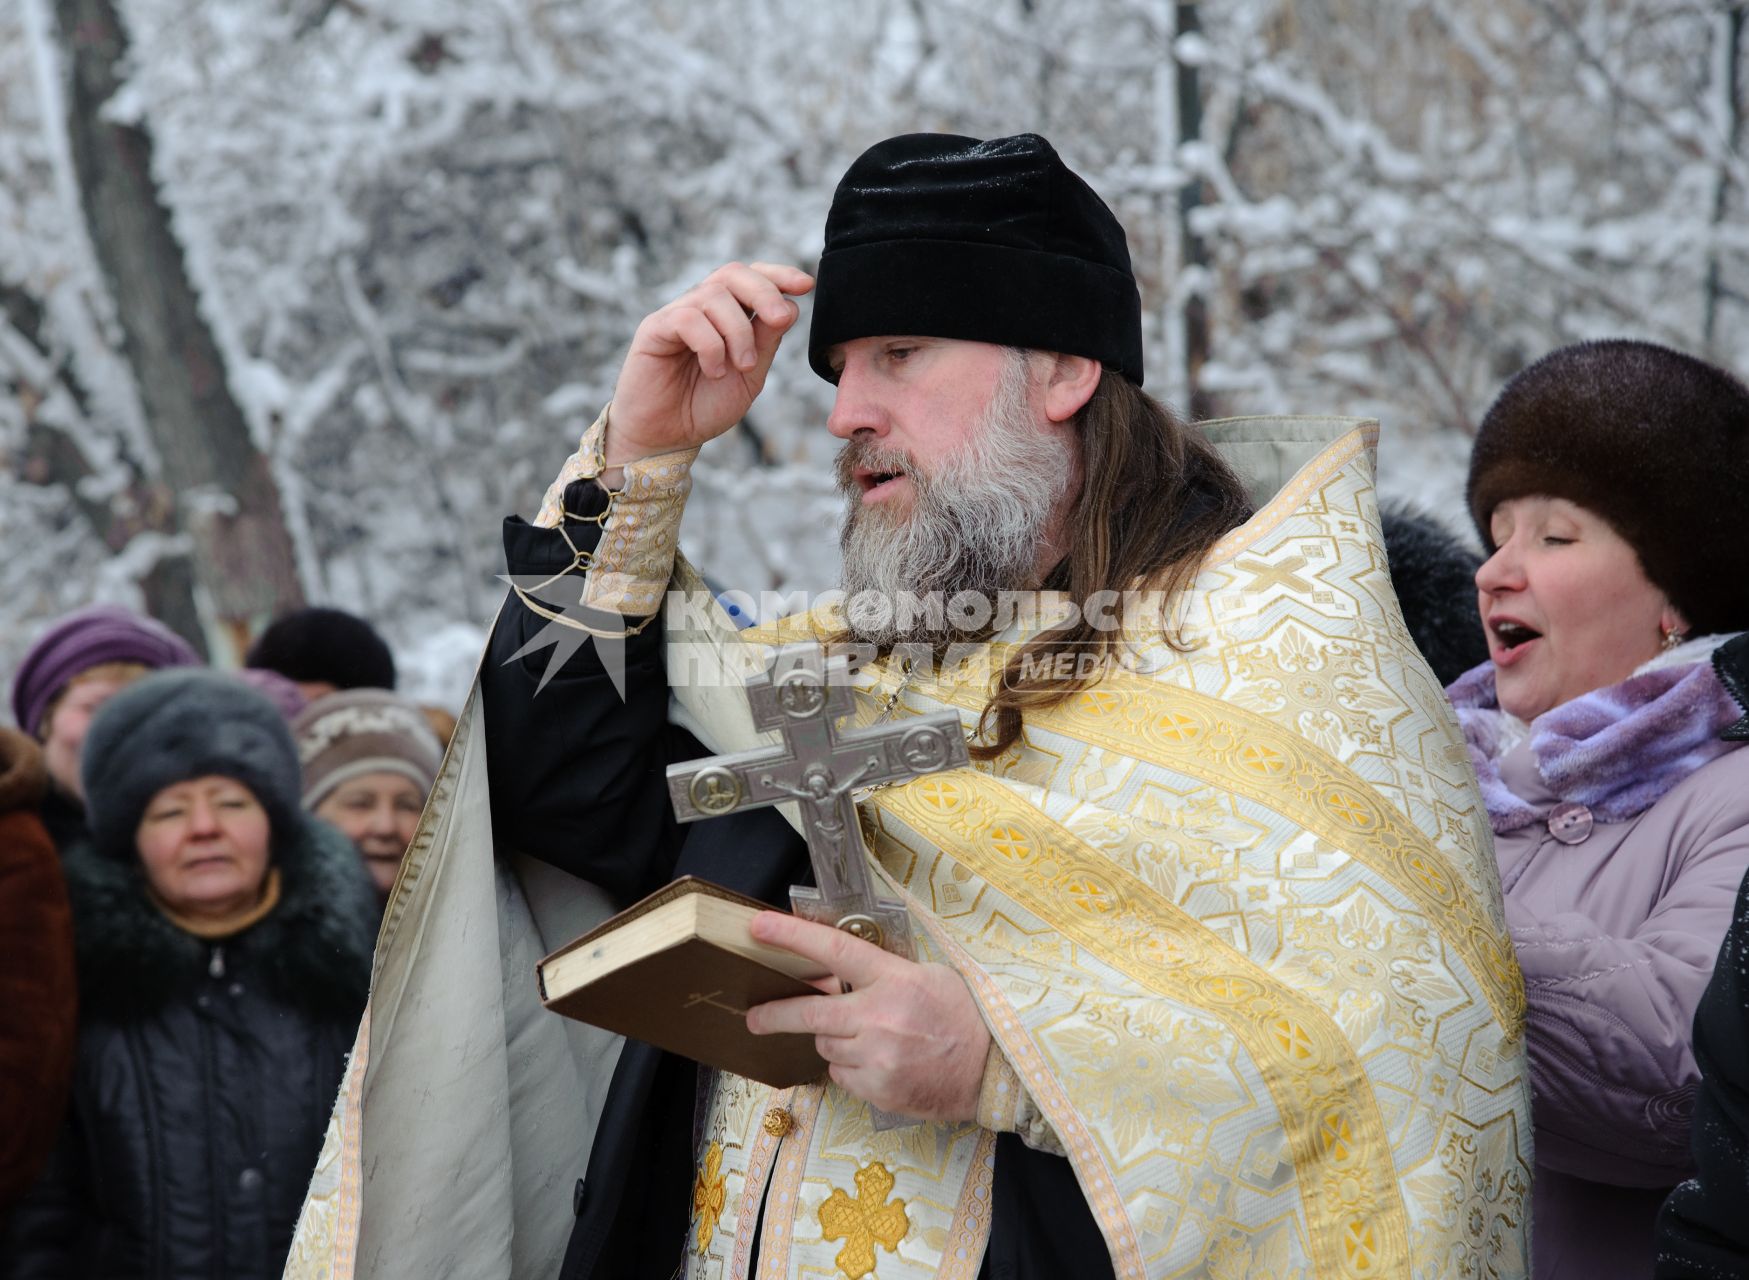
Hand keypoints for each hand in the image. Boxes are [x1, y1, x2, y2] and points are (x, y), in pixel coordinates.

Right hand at [606, 262, 813, 467]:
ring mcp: (676, 315)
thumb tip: (790, 307)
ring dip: (738, 331)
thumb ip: (767, 342)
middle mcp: (701, 308)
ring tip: (742, 367)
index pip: (751, 278)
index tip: (806, 285)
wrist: (668, 437)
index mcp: (727, 315)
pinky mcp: (654, 329)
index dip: (778, 275)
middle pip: (733, 274)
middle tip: (779, 319)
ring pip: (714, 296)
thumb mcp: (749, 376)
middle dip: (763, 292)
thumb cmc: (705, 406)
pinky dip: (711, 345)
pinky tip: (714, 370)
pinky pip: (687, 318)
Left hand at [745, 912, 991, 1122]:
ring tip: (869, 1039)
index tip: (758, 927)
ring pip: (826, 1047)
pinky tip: (880, 1063)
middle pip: (811, 1013)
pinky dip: (850, 1069)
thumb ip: (881, 973)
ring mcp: (879, 1057)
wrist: (996, 1069)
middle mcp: (881, 1016)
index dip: (791, 936)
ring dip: (834, 1041)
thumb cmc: (964, 1015)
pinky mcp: (879, 1090)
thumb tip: (834, 971)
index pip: (834, 950)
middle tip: (754, 1017)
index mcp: (895, 979)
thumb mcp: (927, 975)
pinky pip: (842, 1076)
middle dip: (776, 1014)